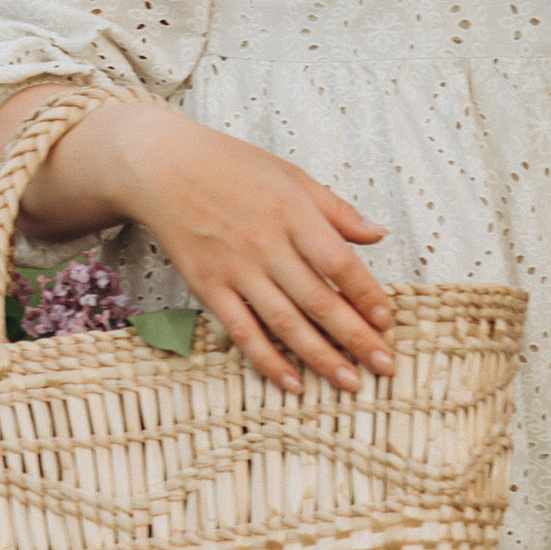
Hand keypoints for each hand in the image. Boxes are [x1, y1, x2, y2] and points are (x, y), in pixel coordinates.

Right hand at [0, 88, 394, 393]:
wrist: (163, 168)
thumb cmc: (234, 167)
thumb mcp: (291, 176)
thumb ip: (336, 210)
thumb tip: (378, 235)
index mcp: (294, 212)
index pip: (340, 261)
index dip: (366, 294)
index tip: (387, 320)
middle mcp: (268, 244)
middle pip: (318, 300)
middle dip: (355, 337)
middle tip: (385, 366)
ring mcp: (236, 269)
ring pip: (285, 323)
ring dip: (320, 357)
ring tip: (350, 382)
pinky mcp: (207, 288)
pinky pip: (243, 332)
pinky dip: (268, 361)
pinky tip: (292, 382)